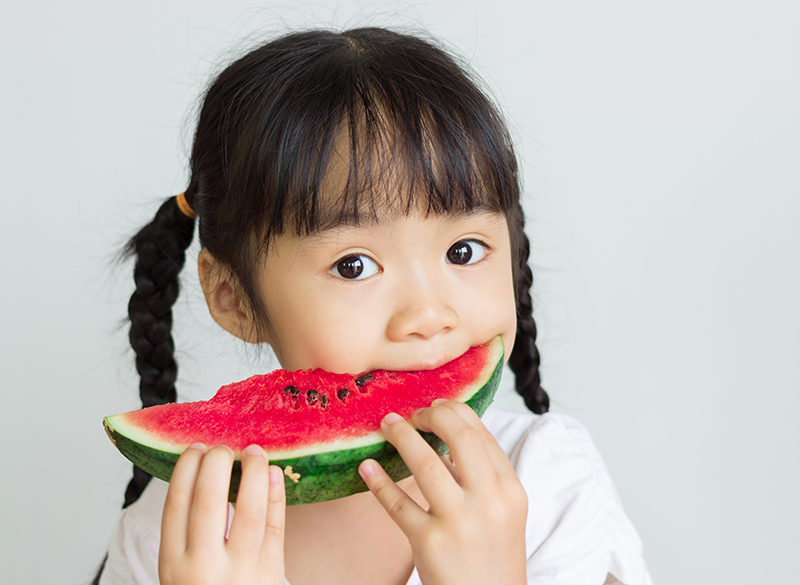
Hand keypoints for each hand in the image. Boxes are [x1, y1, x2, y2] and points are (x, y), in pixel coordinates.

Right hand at [159, 443, 285, 584]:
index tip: (195, 447)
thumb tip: (202, 472)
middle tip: (223, 447)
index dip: (186, 468)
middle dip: (216, 464)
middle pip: (209, 501)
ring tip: (255, 451)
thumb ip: (187, 532)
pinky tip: (274, 473)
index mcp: (173, 564)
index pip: (176, 504)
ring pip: (249, 511)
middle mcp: (204, 568)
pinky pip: (276, 527)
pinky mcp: (271, 574)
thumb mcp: (179, 571)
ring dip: (253, 473)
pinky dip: (276, 496)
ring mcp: (241, 572)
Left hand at [359, 400, 527, 584]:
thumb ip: (482, 476)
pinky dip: (378, 482)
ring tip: (386, 425)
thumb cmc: (493, 556)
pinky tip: (367, 467)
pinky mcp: (429, 543)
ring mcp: (459, 522)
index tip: (433, 408)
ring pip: (426, 464)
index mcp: (510, 489)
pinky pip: (397, 504)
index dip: (453, 412)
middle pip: (459, 437)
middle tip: (411, 414)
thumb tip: (445, 440)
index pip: (481, 433)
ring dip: (401, 437)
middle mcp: (489, 501)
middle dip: (430, 416)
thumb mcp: (504, 512)